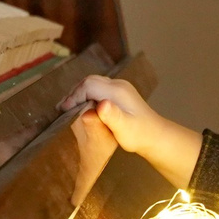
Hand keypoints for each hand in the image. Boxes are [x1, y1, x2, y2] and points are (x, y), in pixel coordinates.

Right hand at [60, 75, 203, 187]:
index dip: (74, 96)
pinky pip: (99, 89)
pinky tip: (83, 107)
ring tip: (68, 108)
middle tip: (62, 109)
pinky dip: (87, 96)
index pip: (88, 86)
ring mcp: (120, 88)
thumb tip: (101, 105)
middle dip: (74, 94)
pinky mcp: (120, 93)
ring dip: (80, 94)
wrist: (156, 136)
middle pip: (89, 81)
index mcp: (117, 91)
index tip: (65, 111)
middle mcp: (118, 85)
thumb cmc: (140, 135)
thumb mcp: (125, 128)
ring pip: (93, 84)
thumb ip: (113, 116)